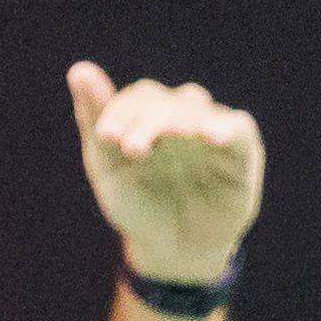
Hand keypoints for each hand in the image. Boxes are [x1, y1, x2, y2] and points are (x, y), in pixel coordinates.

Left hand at [63, 61, 263, 284]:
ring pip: (196, 109)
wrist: (173, 252)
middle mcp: (182, 116)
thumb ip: (95, 117)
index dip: (121, 111)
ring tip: (172, 136)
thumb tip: (79, 68)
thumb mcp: (108, 166)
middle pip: (165, 102)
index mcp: (150, 116)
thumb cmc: (140, 205)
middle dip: (147, 122)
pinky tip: (211, 138)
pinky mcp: (240, 151)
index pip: (138, 98)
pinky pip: (238, 130)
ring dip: (178, 121)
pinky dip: (226, 130)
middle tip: (132, 149)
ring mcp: (211, 130)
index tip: (105, 136)